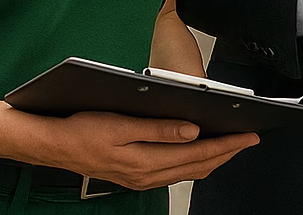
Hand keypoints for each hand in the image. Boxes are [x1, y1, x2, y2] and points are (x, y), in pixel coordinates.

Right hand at [33, 111, 257, 190]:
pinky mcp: (136, 176)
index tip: (249, 135)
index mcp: (145, 161)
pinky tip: (199, 154)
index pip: (198, 154)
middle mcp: (146, 175)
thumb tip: (193, 131)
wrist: (53, 144)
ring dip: (213, 159)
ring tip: (232, 145)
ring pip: (188, 172)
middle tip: (250, 140)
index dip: (228, 144)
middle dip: (228, 153)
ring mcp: (141, 178)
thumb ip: (159, 129)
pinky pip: (174, 173)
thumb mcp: (121, 124)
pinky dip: (194, 163)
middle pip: (198, 166)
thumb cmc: (82, 129)